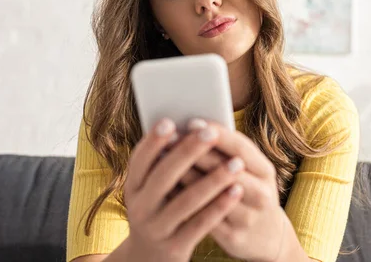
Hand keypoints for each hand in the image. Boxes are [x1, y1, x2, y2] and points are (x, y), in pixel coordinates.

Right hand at [122, 118, 244, 261]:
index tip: (170, 121)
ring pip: (186, 201)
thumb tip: (191, 129)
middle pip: (164, 176)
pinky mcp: (175, 246)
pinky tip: (237, 191)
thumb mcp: (152, 189)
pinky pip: (200, 224)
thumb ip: (166, 163)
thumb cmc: (159, 209)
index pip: (139, 160)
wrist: (149, 259)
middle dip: (188, 152)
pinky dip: (219, 206)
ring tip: (236, 163)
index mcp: (133, 187)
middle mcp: (140, 207)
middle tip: (210, 132)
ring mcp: (157, 228)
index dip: (153, 142)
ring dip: (213, 180)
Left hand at [172, 120, 286, 261]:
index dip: (217, 135)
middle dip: (196, 153)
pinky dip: (183, 200)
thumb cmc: (249, 190)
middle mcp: (261, 194)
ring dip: (186, 176)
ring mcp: (248, 218)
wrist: (264, 235)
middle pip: (225, 170)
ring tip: (164, 161)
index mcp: (266, 171)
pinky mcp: (233, 238)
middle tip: (171, 139)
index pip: (241, 148)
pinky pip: (203, 218)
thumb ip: (228, 151)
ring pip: (212, 195)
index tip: (193, 122)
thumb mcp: (250, 170)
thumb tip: (195, 127)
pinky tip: (167, 189)